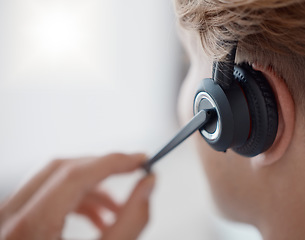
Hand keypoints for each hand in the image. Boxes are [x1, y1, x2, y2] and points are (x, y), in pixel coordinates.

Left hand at [0, 153, 154, 239]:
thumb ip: (130, 222)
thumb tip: (148, 186)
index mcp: (28, 230)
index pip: (75, 175)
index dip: (113, 162)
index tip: (140, 160)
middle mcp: (8, 220)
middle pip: (61, 170)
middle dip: (103, 170)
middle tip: (133, 172)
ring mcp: (6, 220)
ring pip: (53, 181)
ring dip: (91, 187)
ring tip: (118, 209)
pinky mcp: (13, 223)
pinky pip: (46, 196)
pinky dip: (76, 200)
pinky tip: (98, 218)